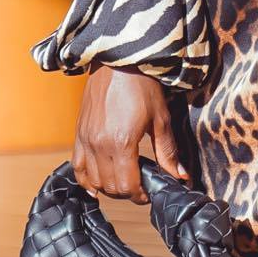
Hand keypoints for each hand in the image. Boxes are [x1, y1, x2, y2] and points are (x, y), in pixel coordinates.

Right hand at [72, 65, 183, 201]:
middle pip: (110, 187)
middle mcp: (100, 144)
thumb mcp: (161, 119)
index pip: (128, 186)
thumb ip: (168, 152)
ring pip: (93, 181)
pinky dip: (85, 181)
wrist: (118, 61)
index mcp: (122, 142)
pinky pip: (77, 167)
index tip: (149, 193)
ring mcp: (86, 139)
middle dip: (127, 192)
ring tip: (123, 180)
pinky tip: (95, 185)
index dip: (140, 195)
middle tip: (140, 185)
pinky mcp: (79, 133)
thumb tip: (180, 176)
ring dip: (108, 188)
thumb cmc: (142, 85)